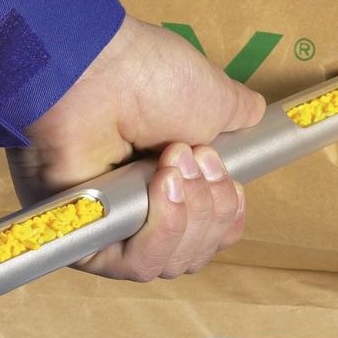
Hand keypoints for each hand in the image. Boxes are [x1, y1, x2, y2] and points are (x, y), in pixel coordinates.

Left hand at [8, 15, 265, 280]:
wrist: (100, 74)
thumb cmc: (147, 77)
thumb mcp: (216, 100)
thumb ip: (237, 125)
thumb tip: (250, 123)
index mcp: (166, 178)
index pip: (209, 231)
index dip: (227, 216)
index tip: (231, 184)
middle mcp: (139, 206)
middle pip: (195, 252)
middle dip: (209, 207)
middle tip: (195, 157)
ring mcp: (113, 225)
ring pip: (170, 262)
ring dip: (188, 215)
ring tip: (172, 165)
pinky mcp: (87, 241)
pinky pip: (138, 263)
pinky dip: (162, 228)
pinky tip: (161, 186)